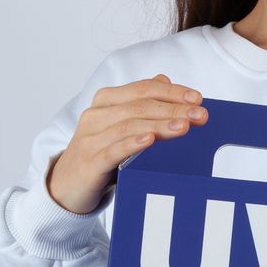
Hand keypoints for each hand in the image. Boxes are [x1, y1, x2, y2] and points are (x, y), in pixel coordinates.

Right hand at [47, 73, 207, 214]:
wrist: (66, 186)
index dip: (172, 92)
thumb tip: (165, 80)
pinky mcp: (89, 162)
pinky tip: (149, 140)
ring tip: (184, 127)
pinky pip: (113, 150)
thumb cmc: (100, 153)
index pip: (143, 88)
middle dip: (174, 109)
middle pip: (140, 106)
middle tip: (200, 115)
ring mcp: (91, 138)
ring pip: (129, 126)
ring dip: (160, 125)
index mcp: (106, 101)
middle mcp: (97, 115)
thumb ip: (141, 103)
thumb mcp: (121, 125)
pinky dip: (132, 144)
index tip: (198, 99)